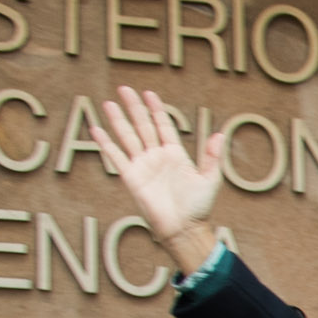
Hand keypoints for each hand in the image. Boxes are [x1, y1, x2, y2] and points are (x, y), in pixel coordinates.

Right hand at [92, 86, 222, 265]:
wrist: (184, 229)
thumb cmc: (199, 207)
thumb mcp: (210, 179)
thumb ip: (212, 157)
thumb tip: (220, 135)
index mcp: (175, 154)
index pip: (163, 125)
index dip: (156, 109)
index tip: (149, 93)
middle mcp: (157, 156)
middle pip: (143, 126)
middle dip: (134, 107)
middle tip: (124, 88)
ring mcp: (142, 165)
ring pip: (128, 137)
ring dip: (118, 120)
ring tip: (109, 103)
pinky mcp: (131, 177)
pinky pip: (116, 156)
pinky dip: (106, 143)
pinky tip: (96, 129)